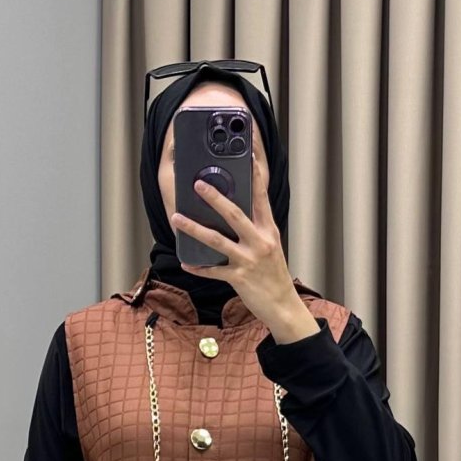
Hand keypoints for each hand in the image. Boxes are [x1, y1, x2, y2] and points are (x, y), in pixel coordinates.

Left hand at [170, 142, 318, 342]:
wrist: (283, 305)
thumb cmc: (274, 274)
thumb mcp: (271, 246)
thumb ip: (256, 228)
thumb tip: (235, 211)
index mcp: (269, 230)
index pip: (261, 197)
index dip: (255, 174)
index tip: (247, 154)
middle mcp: (260, 242)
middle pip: (235, 214)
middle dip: (215, 198)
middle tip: (197, 184)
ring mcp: (248, 260)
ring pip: (217, 241)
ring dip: (194, 229)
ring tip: (176, 218)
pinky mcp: (239, 278)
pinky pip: (213, 271)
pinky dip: (198, 268)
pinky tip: (186, 264)